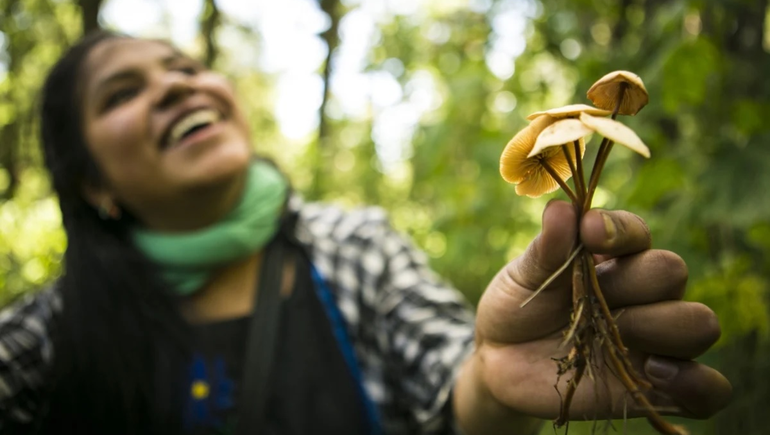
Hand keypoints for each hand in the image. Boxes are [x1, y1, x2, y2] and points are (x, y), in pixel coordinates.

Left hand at [460, 201, 730, 430]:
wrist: (501, 361)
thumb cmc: (517, 307)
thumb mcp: (522, 277)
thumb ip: (547, 248)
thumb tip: (563, 208)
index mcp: (612, 257)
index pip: (636, 233)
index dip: (619, 230)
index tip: (589, 232)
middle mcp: (642, 293)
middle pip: (671, 271)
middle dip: (632, 282)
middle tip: (591, 304)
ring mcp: (654, 340)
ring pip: (698, 323)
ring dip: (661, 327)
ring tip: (618, 336)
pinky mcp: (659, 387)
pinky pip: (709, 389)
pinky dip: (695, 383)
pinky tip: (652, 373)